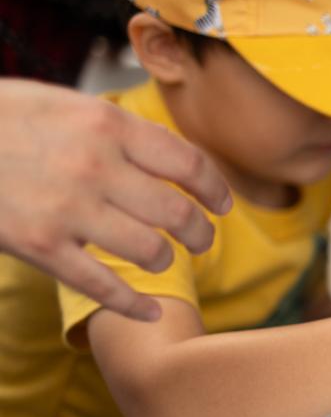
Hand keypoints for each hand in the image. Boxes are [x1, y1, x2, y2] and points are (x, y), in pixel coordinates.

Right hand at [0, 80, 231, 321]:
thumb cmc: (1, 118)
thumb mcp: (64, 104)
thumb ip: (117, 130)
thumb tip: (170, 156)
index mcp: (106, 125)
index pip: (188, 163)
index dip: (215, 189)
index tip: (223, 204)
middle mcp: (95, 167)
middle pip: (178, 213)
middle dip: (201, 233)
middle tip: (203, 240)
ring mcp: (68, 209)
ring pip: (150, 251)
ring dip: (165, 261)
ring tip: (163, 259)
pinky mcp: (40, 246)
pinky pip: (103, 286)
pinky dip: (134, 305)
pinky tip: (150, 312)